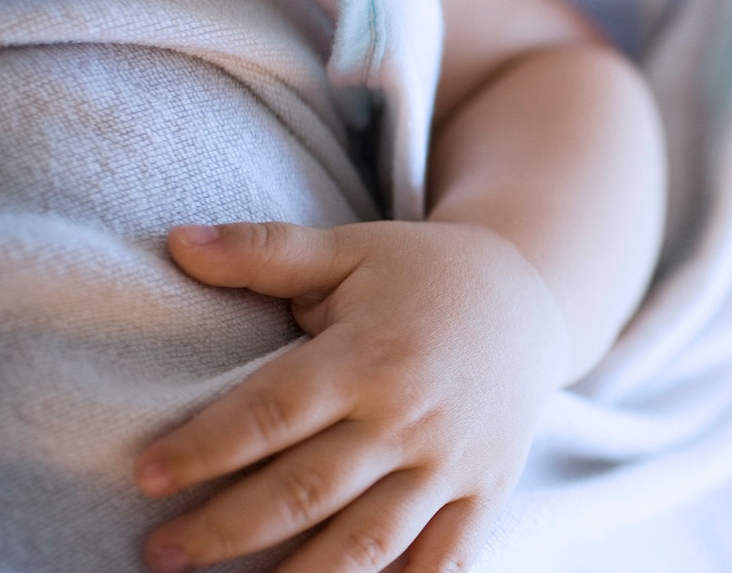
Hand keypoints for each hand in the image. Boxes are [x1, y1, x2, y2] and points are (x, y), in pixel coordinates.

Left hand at [135, 220, 569, 571]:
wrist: (533, 297)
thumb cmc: (425, 273)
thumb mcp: (350, 249)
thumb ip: (264, 250)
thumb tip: (176, 242)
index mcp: (372, 355)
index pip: (274, 412)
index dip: (205, 448)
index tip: (147, 475)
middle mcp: (412, 417)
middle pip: (306, 490)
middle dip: (224, 529)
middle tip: (160, 552)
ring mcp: (452, 463)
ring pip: (367, 542)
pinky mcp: (484, 491)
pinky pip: (444, 560)